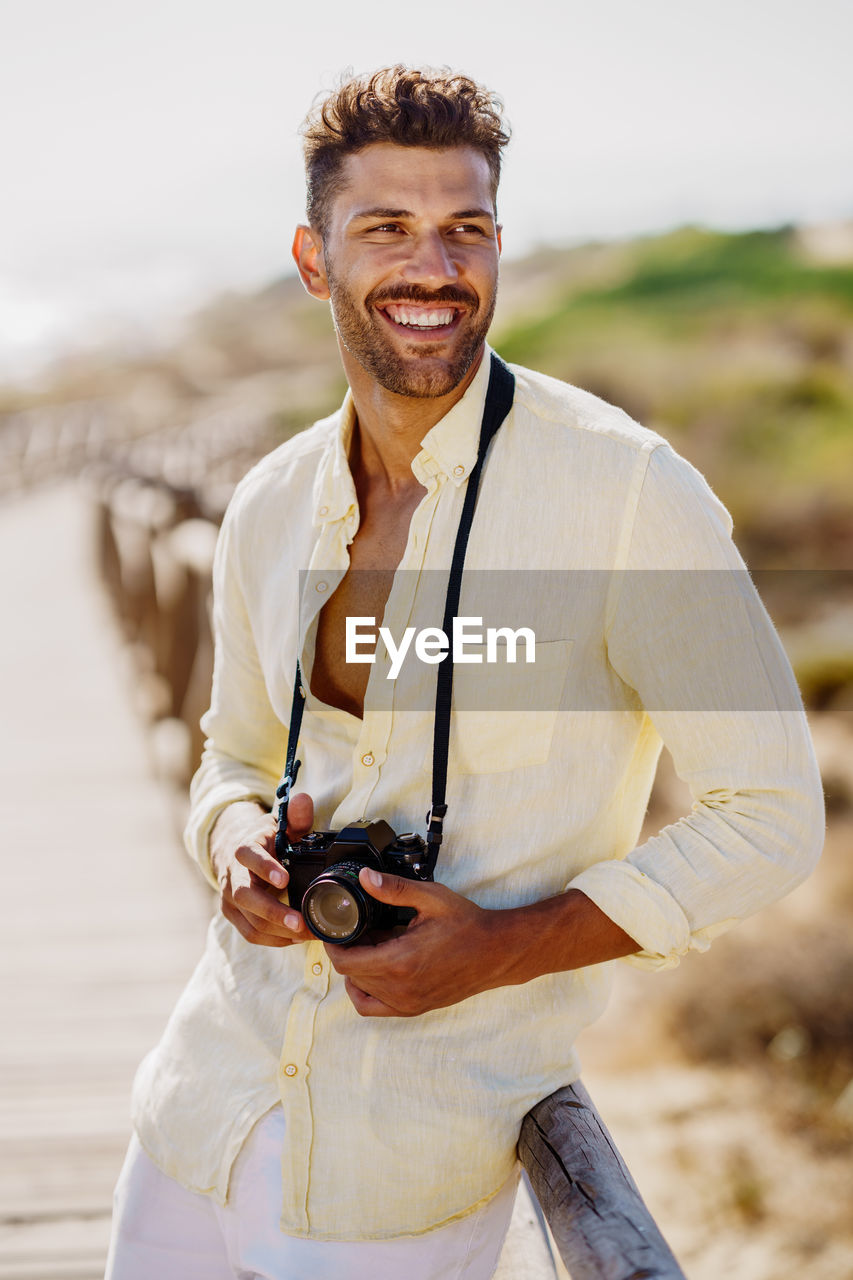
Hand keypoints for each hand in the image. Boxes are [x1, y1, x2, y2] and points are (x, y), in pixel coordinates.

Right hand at [210, 794, 313, 946]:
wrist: (238, 853)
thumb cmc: (266, 840)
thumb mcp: (281, 825)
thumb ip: (296, 815)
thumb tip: (304, 800)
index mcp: (244, 848)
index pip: (247, 855)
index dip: (263, 867)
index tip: (284, 878)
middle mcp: (232, 875)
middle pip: (245, 896)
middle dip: (273, 912)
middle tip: (301, 921)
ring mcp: (230, 898)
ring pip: (249, 920)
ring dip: (278, 930)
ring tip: (307, 933)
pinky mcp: (234, 915)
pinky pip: (251, 933)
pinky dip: (274, 940)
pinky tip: (295, 938)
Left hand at [326, 869, 503, 1015]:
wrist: (496, 952)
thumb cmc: (467, 925)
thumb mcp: (430, 898)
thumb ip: (393, 889)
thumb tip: (364, 878)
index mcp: (399, 962)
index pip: (346, 962)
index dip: (334, 945)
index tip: (336, 930)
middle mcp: (400, 988)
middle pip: (350, 975)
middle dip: (347, 952)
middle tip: (357, 931)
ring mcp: (407, 1002)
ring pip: (361, 991)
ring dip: (356, 970)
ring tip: (370, 947)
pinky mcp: (415, 1008)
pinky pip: (374, 1008)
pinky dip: (365, 992)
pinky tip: (374, 972)